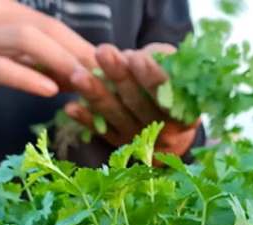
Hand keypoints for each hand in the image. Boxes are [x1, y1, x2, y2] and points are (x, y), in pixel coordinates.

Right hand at [0, 0, 95, 112]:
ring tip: (83, 82)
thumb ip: (27, 61)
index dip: (77, 42)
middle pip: (42, 25)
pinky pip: (1, 67)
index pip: (46, 21)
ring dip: (60, 60)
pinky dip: (28, 77)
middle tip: (102, 75)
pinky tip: (48, 91)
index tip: (101, 66)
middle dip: (76, 50)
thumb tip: (71, 74)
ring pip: (26, 39)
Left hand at [65, 43, 198, 153]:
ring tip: (78, 75)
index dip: (150, 76)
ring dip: (95, 94)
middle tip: (102, 51)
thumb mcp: (178, 77)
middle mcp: (161, 130)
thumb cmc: (173, 93)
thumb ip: (163, 62)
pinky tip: (70, 107)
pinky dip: (84, 119)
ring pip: (114, 115)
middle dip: (118, 75)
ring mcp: (138, 139)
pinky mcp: (118, 145)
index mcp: (183, 111)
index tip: (135, 57)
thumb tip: (138, 55)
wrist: (171, 136)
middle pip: (135, 101)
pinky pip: (99, 131)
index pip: (166, 92)